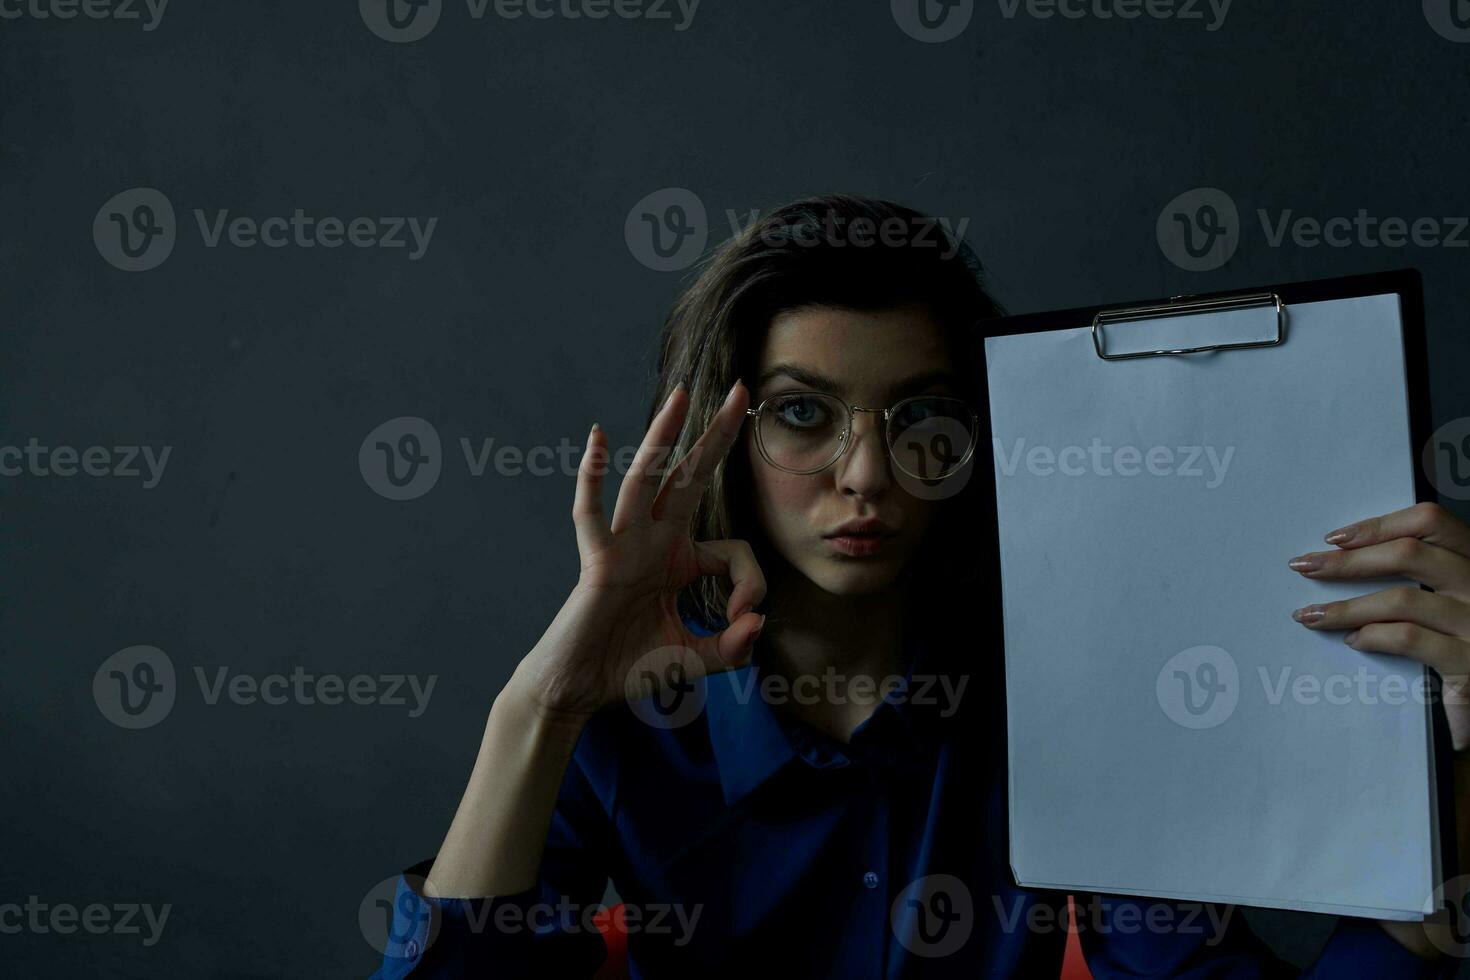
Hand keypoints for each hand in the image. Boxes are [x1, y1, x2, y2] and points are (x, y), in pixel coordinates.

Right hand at [512, 379, 766, 722]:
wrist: (579, 690)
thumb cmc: (628, 668)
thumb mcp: (695, 658)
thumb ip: (732, 647)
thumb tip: (760, 622)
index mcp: (679, 560)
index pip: (735, 552)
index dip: (751, 585)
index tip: (746, 621)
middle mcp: (654, 542)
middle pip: (690, 477)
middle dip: (716, 435)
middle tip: (740, 389)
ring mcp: (625, 547)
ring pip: (646, 481)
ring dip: (663, 438)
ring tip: (681, 397)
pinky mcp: (597, 562)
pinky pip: (590, 515)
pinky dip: (589, 477)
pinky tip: (595, 439)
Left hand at [1287, 501, 1469, 750]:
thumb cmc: (1465, 631)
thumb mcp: (1454, 591)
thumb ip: (1421, 570)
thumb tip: (1345, 553)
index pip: (1431, 521)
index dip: (1379, 525)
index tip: (1333, 537)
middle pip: (1408, 555)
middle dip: (1347, 562)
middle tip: (1304, 568)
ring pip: (1401, 600)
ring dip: (1346, 608)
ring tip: (1312, 615)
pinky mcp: (1469, 662)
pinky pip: (1410, 639)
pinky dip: (1373, 637)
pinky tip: (1354, 640)